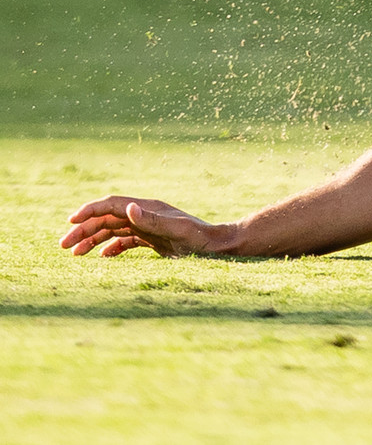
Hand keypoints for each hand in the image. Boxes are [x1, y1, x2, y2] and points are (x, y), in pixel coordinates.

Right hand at [62, 195, 237, 258]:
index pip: (113, 205)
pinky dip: (111, 248)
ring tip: (74, 254)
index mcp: (148, 208)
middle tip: (63, 245)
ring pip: (114, 230)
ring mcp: (149, 226)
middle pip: (108, 218)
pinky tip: (102, 258)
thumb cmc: (199, 238)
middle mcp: (146, 214)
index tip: (70, 221)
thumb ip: (152, 220)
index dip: (90, 211)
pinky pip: (126, 241)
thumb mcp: (176, 230)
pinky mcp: (153, 239)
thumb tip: (128, 207)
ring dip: (93, 239)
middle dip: (85, 229)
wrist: (217, 246)